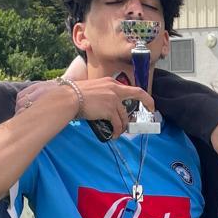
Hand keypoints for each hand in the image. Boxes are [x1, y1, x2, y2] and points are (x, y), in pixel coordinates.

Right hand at [17, 76, 146, 137]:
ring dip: (123, 126)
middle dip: (146, 104)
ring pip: (124, 115)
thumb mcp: (93, 89)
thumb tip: (107, 107)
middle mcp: (114, 89)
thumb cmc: (75, 94)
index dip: (143, 95)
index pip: (131, 88)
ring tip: (119, 132)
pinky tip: (114, 135)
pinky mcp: (109, 109)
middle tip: (149, 113)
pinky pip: (118, 123)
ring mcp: (113, 99)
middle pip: (137, 95)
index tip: (149, 102)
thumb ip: (103, 95)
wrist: (69, 98)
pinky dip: (117, 131)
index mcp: (110, 82)